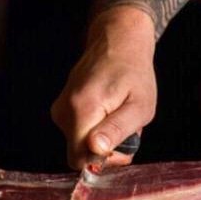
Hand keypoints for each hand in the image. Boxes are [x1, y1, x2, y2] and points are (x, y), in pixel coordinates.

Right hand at [50, 9, 156, 167]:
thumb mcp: (140, 105)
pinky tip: (110, 108)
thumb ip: (117, 130)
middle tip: (127, 126)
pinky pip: (78, 131)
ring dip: (103, 136)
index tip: (124, 142)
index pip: (80, 160)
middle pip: (80, 153)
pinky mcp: (62, 107)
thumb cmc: (134, 72)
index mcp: (82, 110)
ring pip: (80, 143)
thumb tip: (95, 149)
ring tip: (120, 112)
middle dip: (105, 148)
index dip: (104, 159)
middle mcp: (63, 110)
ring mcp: (60, 108)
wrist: (118, 40)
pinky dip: (96, 126)